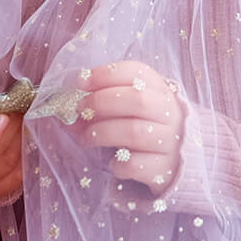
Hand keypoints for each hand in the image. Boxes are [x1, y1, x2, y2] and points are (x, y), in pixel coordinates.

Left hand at [75, 61, 183, 192]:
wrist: (174, 161)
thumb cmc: (143, 126)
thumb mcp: (127, 109)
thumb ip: (100, 104)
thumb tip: (66, 111)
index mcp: (160, 90)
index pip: (137, 72)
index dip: (106, 74)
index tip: (80, 81)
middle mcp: (169, 112)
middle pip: (137, 100)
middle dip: (101, 102)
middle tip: (80, 109)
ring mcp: (170, 141)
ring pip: (133, 132)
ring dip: (101, 133)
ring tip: (85, 138)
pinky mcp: (164, 169)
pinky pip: (135, 165)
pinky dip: (118, 164)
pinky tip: (113, 162)